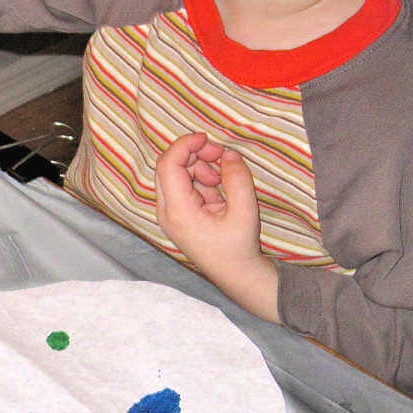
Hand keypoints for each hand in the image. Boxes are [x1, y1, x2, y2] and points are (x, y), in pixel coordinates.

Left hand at [155, 133, 279, 322]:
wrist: (236, 274)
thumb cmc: (239, 247)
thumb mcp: (245, 210)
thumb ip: (237, 178)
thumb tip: (229, 153)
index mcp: (178, 211)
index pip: (168, 165)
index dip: (185, 145)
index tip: (208, 138)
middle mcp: (167, 212)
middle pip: (168, 167)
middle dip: (194, 154)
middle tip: (221, 154)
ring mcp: (171, 214)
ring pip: (176, 174)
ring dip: (199, 166)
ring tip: (222, 178)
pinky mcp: (179, 215)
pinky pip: (184, 186)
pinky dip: (201, 179)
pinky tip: (218, 189)